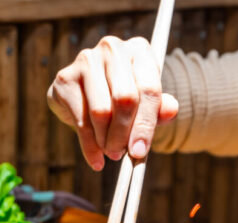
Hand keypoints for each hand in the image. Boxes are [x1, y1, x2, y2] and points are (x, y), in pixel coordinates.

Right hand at [48, 36, 179, 170]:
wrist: (89, 93)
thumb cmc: (125, 98)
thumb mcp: (147, 103)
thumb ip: (160, 108)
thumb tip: (171, 110)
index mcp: (139, 50)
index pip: (148, 89)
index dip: (145, 124)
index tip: (139, 151)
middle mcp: (113, 48)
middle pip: (124, 99)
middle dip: (123, 134)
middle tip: (122, 154)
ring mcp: (86, 60)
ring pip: (101, 112)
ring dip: (106, 140)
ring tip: (110, 152)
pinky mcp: (65, 78)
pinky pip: (80, 120)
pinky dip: (89, 146)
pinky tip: (96, 158)